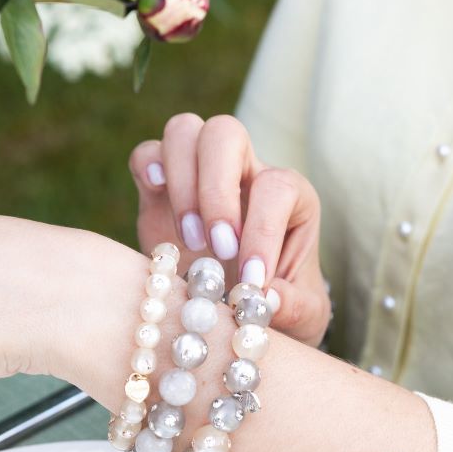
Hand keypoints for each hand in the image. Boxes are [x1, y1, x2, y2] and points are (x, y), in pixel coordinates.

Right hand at [129, 113, 330, 346]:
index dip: (263, 228)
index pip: (276, 186)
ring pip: (184, 132)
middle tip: (216, 247)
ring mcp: (198, 172)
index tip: (251, 278)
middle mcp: (244, 170)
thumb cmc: (281, 305)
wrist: (241, 311)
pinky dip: (147, 165)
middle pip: (226, 133)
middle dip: (216, 189)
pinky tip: (154, 192)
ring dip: (181, 181)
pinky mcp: (160, 189)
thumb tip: (266, 298)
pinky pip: (147, 152)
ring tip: (189, 239)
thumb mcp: (305, 319)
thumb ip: (295, 308)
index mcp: (289, 194)